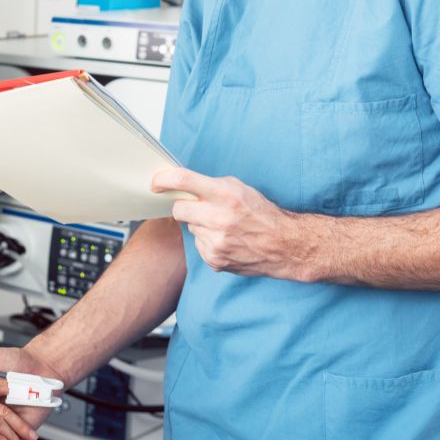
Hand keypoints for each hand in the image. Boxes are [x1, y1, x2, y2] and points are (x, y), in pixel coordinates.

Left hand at [151, 167, 315, 280]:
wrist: (284, 245)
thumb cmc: (262, 213)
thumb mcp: (240, 189)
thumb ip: (211, 186)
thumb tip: (182, 185)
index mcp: (226, 195)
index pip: (184, 181)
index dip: (164, 180)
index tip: (156, 183)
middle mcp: (219, 218)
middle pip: (179, 210)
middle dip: (185, 207)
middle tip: (200, 208)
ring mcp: (216, 242)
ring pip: (190, 228)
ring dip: (201, 225)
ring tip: (224, 227)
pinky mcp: (214, 260)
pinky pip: (198, 245)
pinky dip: (208, 241)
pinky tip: (226, 240)